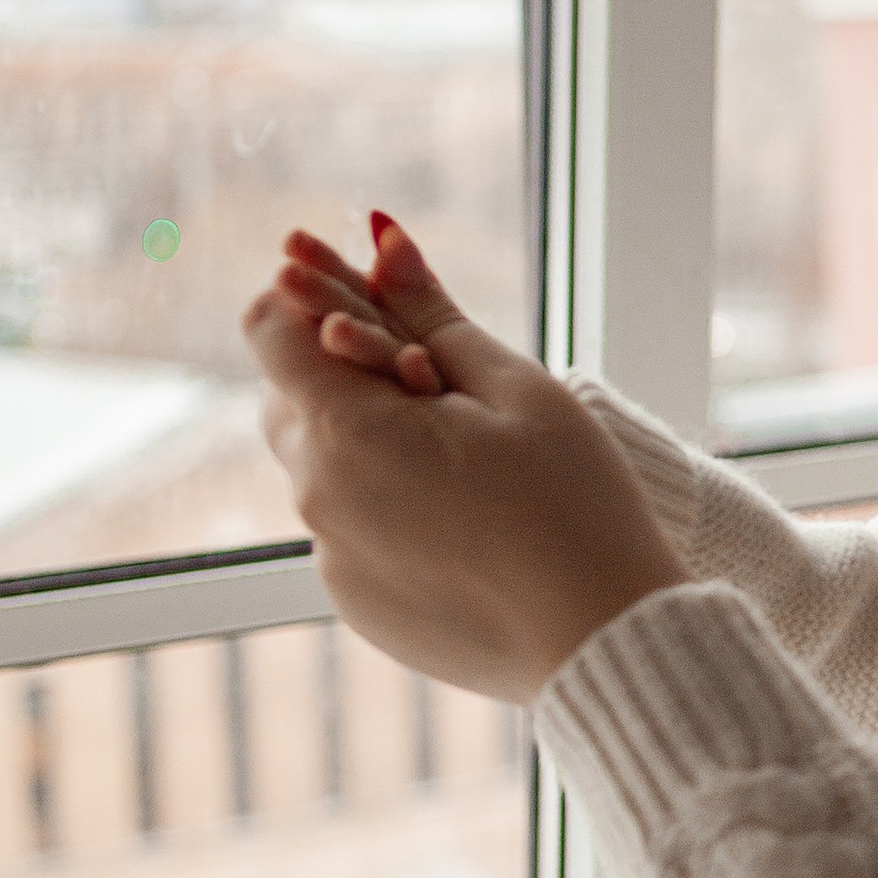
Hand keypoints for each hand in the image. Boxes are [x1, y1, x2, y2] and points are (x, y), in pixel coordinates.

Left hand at [244, 220, 685, 699]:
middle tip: (437, 376)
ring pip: (323, 468)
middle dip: (344, 371)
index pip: (271, 328)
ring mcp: (332, 560)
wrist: (606, 643)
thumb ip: (430, 310)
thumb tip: (377, 235)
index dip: (312, 294)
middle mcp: (316, 498)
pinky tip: (469, 523)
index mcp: (346, 430)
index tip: (363, 287)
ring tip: (466, 461)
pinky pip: (351, 532)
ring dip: (370, 443)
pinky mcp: (358, 607)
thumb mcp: (512, 388)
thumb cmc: (574, 505)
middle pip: (291, 397)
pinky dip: (389, 509)